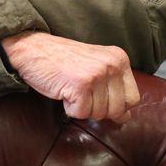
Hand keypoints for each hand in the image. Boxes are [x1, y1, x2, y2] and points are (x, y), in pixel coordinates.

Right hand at [1, 31, 139, 122]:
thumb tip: (126, 117)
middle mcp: (112, 65)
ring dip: (81, 107)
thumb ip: (113, 88)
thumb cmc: (62, 60)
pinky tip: (63, 91)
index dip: (115, 106)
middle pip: (117, 110)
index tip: (98, 97)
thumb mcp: (95, 68)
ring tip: (71, 88)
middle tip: (81, 92)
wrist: (32, 48)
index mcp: (119, 59)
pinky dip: (68, 108)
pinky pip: (80, 113)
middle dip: (97, 109)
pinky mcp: (80, 85)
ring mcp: (97, 74)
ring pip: (98, 114)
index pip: (133, 98)